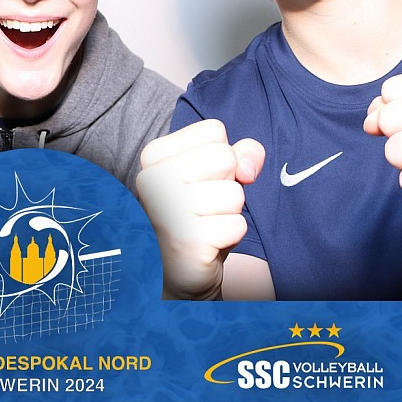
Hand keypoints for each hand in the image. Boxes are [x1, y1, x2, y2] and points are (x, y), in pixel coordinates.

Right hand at [136, 120, 263, 299]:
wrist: (176, 270)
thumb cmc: (197, 217)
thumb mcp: (218, 176)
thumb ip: (240, 153)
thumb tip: (248, 167)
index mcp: (154, 156)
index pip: (213, 131)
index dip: (220, 159)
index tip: (199, 182)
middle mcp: (153, 179)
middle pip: (226, 157)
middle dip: (227, 185)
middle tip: (204, 208)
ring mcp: (167, 209)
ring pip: (235, 194)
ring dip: (229, 213)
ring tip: (205, 225)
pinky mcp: (186, 240)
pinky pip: (237, 225)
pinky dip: (230, 237)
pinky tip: (207, 244)